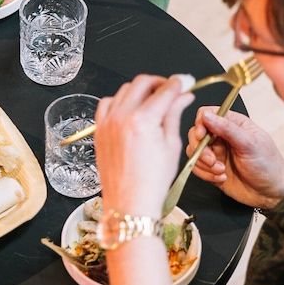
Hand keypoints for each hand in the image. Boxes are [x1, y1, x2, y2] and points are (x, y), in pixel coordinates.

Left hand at [95, 75, 193, 217]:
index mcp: (143, 120)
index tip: (185, 82)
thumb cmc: (152, 181)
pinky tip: (130, 109)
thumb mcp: (171, 146)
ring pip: (124, 90)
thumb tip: (183, 96)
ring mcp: (107, 121)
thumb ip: (174, 115)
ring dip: (140, 90)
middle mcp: (122, 116)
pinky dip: (120, 100)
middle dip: (159, 82)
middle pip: (142, 83)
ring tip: (153, 100)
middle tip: (171, 89)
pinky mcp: (99, 129)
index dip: (178, 83)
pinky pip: (107, 103)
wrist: (130, 202)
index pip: (164, 90)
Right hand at [187, 108, 283, 209]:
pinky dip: (205, 174)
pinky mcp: (211, 168)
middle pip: (195, 134)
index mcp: (232, 124)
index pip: (206, 114)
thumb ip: (227, 129)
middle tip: (212, 160)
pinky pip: (197, 168)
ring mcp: (215, 153)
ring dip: (204, 164)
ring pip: (194, 152)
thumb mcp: (249, 144)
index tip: (202, 136)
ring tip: (220, 171)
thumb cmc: (267, 164)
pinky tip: (220, 177)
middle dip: (200, 149)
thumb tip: (206, 115)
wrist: (272, 193)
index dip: (200, 124)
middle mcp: (221, 136)